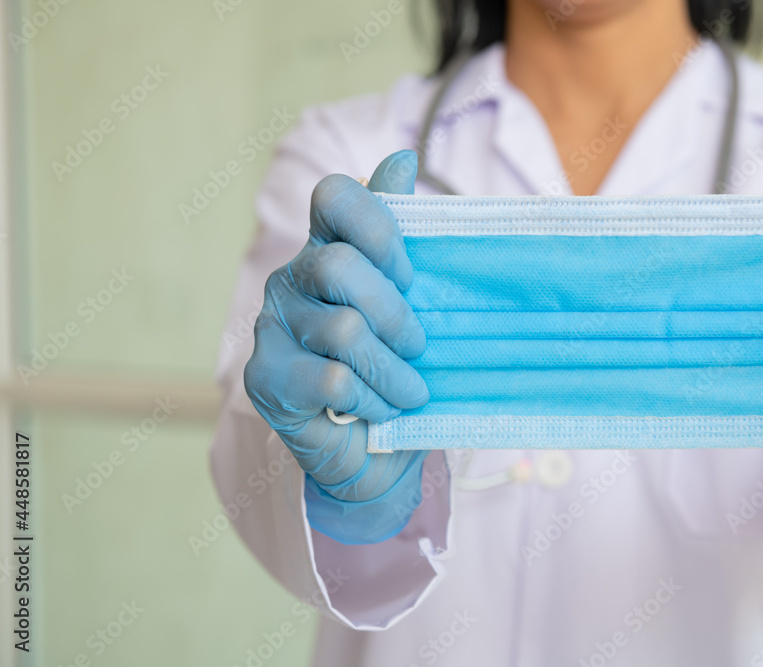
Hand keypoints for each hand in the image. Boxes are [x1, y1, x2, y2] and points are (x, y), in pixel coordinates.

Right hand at [244, 150, 429, 517]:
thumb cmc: (394, 366)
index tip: (410, 273)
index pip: (335, 197)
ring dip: (393, 369)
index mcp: (326, 249)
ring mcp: (271, 329)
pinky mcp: (265, 378)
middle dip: (395, 311)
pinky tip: (379, 412)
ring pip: (344, 330)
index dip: (378, 226)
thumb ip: (400, 232)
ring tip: (408, 390)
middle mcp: (291, 280)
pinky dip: (372, 400)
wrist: (373, 449)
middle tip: (418, 344)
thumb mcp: (409, 300)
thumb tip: (402, 157)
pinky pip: (334, 380)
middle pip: (340, 266)